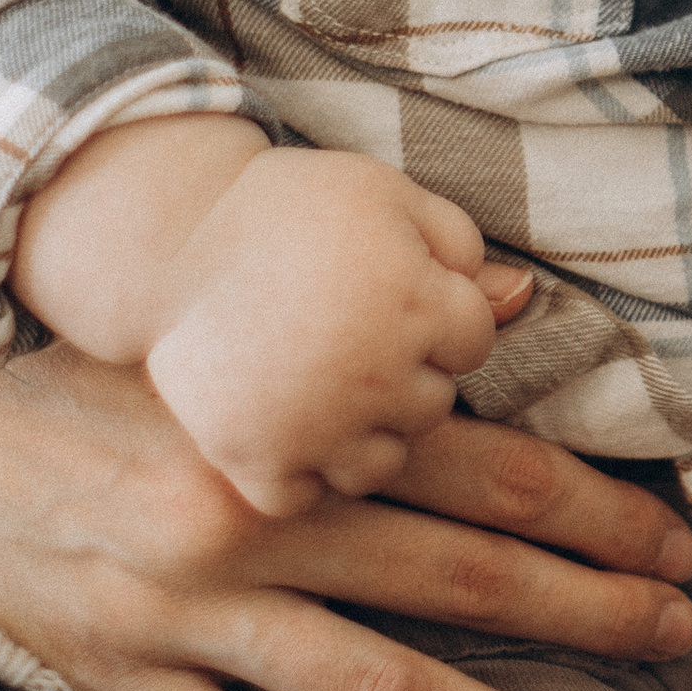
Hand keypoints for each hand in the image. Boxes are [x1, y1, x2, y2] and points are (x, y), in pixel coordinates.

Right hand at [0, 344, 691, 690]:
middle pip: (463, 579)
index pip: (481, 469)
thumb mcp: (218, 337)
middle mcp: (246, 526)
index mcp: (281, 429)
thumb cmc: (89, 381)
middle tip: (689, 635)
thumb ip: (369, 328)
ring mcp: (191, 622)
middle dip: (594, 614)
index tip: (677, 543)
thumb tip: (515, 291)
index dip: (594, 511)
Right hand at [145, 148, 524, 515]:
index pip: (474, 340)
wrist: (168, 239)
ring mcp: (313, 424)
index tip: (395, 300)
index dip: (439, 316)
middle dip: (405, 374)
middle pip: (431, 404)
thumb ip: (459, 243)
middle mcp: (375, 372)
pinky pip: (303, 497)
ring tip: (324, 390)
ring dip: (363, 434)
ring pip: (380, 464)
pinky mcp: (250, 458)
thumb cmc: (288, 208)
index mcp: (416, 302)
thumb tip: (523, 295)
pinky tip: (284, 430)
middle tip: (350, 341)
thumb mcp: (384, 194)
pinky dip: (297, 474)